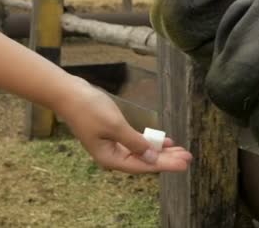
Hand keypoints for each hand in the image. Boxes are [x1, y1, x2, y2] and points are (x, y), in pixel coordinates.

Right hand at [54, 76, 192, 173]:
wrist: (69, 93)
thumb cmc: (89, 109)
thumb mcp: (115, 126)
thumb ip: (134, 143)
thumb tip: (151, 158)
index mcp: (110, 158)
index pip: (143, 166)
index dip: (165, 165)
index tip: (183, 164)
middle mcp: (112, 155)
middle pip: (145, 161)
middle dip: (167, 159)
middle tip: (189, 157)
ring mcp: (113, 144)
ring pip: (143, 151)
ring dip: (161, 151)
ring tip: (181, 151)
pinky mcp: (114, 133)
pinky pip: (137, 142)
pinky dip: (151, 141)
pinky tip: (166, 141)